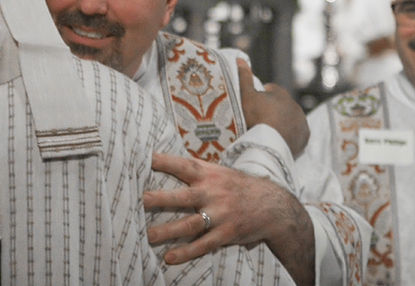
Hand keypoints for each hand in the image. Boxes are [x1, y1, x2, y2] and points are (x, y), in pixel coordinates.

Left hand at [144, 152, 314, 285]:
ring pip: (190, 224)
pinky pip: (204, 244)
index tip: (144, 158)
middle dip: (163, 198)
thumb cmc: (236, 186)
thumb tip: (164, 159)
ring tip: (148, 236)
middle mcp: (212, 193)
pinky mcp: (226, 233)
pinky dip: (186, 252)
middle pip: (183, 195)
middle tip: (142, 199)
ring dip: (168, 230)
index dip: (164, 161)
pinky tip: (169, 257)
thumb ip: (195, 169)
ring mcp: (220, 214)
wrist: (272, 205)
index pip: (183, 165)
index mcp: (208, 174)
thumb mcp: (219, 171)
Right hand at [237, 58, 308, 156]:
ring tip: (269, 131)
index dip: (262, 94)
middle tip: (259, 119)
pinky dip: (289, 134)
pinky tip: (279, 139)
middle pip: (282, 104)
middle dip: (273, 108)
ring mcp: (301, 121)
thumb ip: (244, 77)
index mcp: (281, 93)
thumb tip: (240, 58)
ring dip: (282, 122)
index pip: (271, 89)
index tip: (254, 103)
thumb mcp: (245, 96)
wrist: (269, 144)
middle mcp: (295, 105)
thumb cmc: (256, 117)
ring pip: (290, 118)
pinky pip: (296, 133)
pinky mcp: (304, 137)